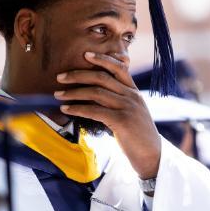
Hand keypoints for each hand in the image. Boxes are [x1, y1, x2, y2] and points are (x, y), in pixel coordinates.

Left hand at [55, 51, 161, 178]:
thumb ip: (116, 102)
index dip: (102, 59)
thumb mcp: (130, 113)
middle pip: (102, 77)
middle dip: (78, 74)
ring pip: (96, 92)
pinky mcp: (122, 121)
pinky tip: (67, 109)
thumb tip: (91, 95)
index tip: (85, 54)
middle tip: (60, 77)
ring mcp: (128, 108)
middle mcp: (132, 96)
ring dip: (73, 92)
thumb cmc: (136, 136)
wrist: (151, 156)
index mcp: (134, 92)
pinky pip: (95, 110)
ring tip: (58, 94)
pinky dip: (78, 108)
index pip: (119, 67)